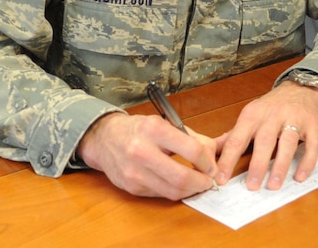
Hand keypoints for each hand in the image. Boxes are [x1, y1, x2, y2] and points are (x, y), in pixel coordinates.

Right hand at [76, 112, 217, 199]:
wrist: (105, 138)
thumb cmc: (139, 129)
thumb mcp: (164, 123)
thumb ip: (190, 137)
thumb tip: (212, 155)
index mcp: (154, 129)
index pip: (191, 150)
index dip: (208, 162)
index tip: (212, 165)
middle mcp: (141, 151)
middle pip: (182, 177)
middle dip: (202, 182)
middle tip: (208, 180)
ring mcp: (135, 172)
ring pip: (173, 191)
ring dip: (191, 191)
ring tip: (197, 183)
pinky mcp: (132, 187)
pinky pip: (161, 194)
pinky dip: (174, 191)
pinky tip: (179, 185)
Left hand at [215, 81, 317, 190]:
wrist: (300, 88)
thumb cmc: (271, 107)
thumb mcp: (250, 116)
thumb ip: (233, 136)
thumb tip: (210, 151)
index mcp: (253, 115)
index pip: (237, 139)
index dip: (228, 160)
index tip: (221, 178)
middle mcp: (273, 115)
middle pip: (264, 141)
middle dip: (257, 164)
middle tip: (251, 186)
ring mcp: (294, 119)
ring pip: (287, 143)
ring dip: (280, 165)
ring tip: (273, 185)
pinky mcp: (313, 125)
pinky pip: (312, 145)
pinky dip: (306, 161)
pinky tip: (300, 176)